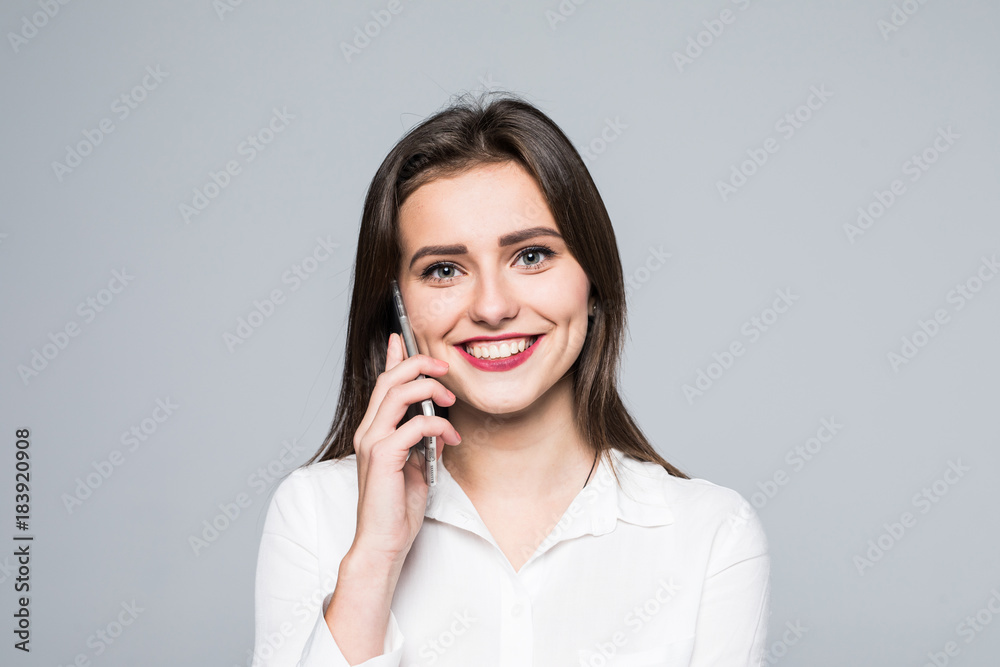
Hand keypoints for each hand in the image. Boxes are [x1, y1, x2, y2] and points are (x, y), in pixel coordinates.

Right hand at [349, 333, 461, 568]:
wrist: (384, 542)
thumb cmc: (397, 510)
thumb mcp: (417, 468)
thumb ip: (423, 443)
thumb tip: (438, 426)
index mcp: (374, 431)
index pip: (382, 384)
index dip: (393, 357)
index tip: (402, 338)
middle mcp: (368, 431)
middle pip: (389, 379)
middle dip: (418, 364)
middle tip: (444, 367)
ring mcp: (372, 442)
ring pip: (398, 393)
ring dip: (429, 389)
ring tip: (450, 400)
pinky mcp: (382, 456)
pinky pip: (414, 425)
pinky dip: (438, 425)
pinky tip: (452, 437)